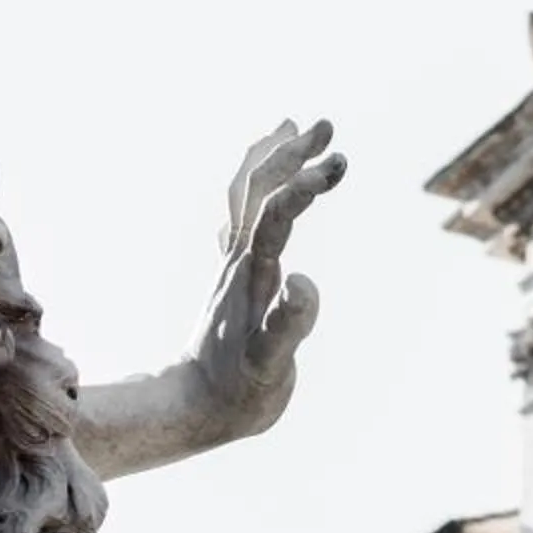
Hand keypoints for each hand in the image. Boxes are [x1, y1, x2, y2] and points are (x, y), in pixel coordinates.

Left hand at [187, 118, 345, 444]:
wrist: (194, 405)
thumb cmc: (239, 393)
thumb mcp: (271, 367)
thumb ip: (289, 324)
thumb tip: (304, 281)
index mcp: (252, 277)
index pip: (277, 215)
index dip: (304, 185)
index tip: (339, 162)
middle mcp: (239, 260)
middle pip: (257, 188)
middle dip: (292, 152)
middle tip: (329, 126)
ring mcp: (234, 263)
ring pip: (246, 193)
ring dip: (274, 157)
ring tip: (299, 129)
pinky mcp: (236, 273)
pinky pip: (243, 212)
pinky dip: (260, 184)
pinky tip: (271, 182)